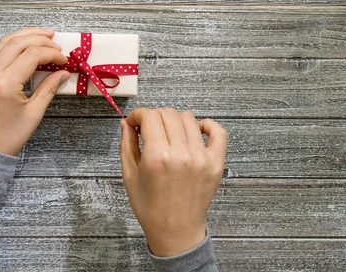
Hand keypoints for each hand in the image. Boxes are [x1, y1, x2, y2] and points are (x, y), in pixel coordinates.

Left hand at [0, 27, 69, 155]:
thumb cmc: (10, 136)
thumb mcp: (34, 113)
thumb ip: (49, 88)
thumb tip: (63, 71)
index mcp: (5, 84)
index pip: (31, 55)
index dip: (51, 53)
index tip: (63, 59)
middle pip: (16, 43)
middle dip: (38, 38)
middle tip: (55, 40)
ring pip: (3, 43)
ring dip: (23, 36)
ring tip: (42, 35)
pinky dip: (10, 44)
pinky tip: (23, 45)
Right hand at [119, 108, 227, 256]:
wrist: (176, 231)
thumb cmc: (149, 207)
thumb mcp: (129, 176)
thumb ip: (127, 145)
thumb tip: (127, 123)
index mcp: (157, 157)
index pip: (149, 116)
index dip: (138, 115)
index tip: (133, 122)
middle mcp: (181, 154)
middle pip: (168, 114)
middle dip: (154, 116)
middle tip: (148, 129)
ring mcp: (202, 158)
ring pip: (189, 119)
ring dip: (174, 120)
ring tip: (168, 133)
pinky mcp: (216, 163)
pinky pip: (218, 132)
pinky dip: (207, 125)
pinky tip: (196, 130)